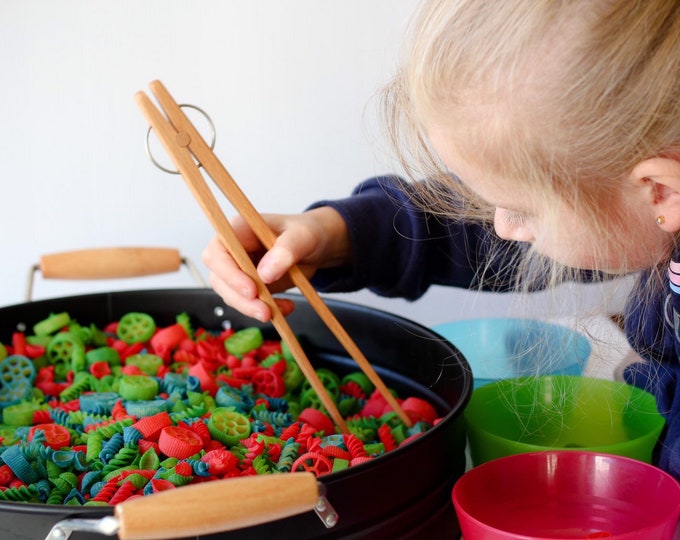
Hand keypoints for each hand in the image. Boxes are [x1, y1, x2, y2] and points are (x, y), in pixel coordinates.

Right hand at [202, 207, 350, 321]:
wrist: (317, 246)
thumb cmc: (307, 233)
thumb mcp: (304, 237)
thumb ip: (286, 250)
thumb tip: (264, 274)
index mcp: (238, 229)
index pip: (216, 253)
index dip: (228, 274)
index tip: (252, 290)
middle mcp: (233, 249)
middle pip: (219, 279)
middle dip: (241, 300)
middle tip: (266, 312)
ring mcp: (238, 269)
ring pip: (231, 296)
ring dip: (252, 309)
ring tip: (283, 309)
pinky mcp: (248, 286)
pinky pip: (248, 304)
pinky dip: (266, 311)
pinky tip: (286, 308)